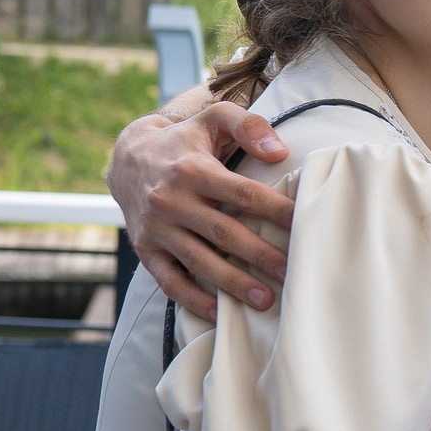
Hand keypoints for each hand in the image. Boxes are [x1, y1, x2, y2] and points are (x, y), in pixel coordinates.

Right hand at [109, 101, 295, 317]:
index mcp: (193, 170)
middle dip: (260, 254)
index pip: (243, 193)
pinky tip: (218, 312)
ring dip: (232, 283)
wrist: (127, 159)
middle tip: (293, 272)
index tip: (303, 224)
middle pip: (224, 232)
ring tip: (265, 299)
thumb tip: (279, 152)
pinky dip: (192, 299)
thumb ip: (248, 125)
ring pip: (199, 260)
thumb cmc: (186, 140)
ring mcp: (156, 228)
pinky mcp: (145, 249)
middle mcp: (171, 201)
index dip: (275, 210)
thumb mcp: (213, 118)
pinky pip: (169, 280)